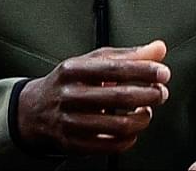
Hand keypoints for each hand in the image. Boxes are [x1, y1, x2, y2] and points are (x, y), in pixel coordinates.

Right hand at [15, 40, 170, 155]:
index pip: (114, 68)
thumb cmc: (68, 83)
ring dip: (142, 119)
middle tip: (160, 93)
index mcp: (72, 70)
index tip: (162, 72)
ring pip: (119, 125)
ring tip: (146, 112)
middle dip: (149, 95)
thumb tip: (158, 48)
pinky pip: (111, 145)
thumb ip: (126, 56)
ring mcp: (69, 121)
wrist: (33, 110)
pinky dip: (129, 139)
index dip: (143, 71)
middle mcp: (69, 95)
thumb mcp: (91, 62)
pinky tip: (132, 130)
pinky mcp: (73, 143)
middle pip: (119, 97)